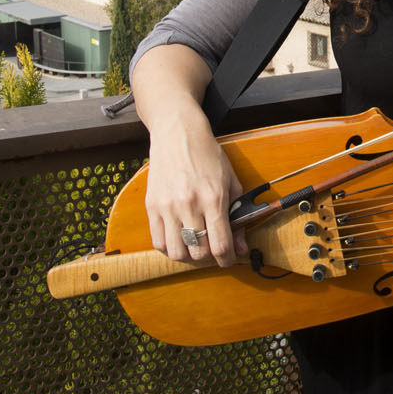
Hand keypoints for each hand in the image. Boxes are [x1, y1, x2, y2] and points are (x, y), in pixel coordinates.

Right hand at [143, 116, 247, 268]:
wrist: (178, 133)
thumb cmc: (208, 156)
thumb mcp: (231, 182)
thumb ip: (238, 216)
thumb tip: (241, 247)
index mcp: (213, 198)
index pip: (220, 246)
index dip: (227, 260)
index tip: (228, 259)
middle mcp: (189, 204)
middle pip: (199, 252)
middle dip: (209, 256)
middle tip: (211, 247)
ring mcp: (167, 206)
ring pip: (177, 252)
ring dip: (188, 254)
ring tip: (194, 244)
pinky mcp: (151, 206)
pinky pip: (158, 242)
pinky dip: (170, 247)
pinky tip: (178, 238)